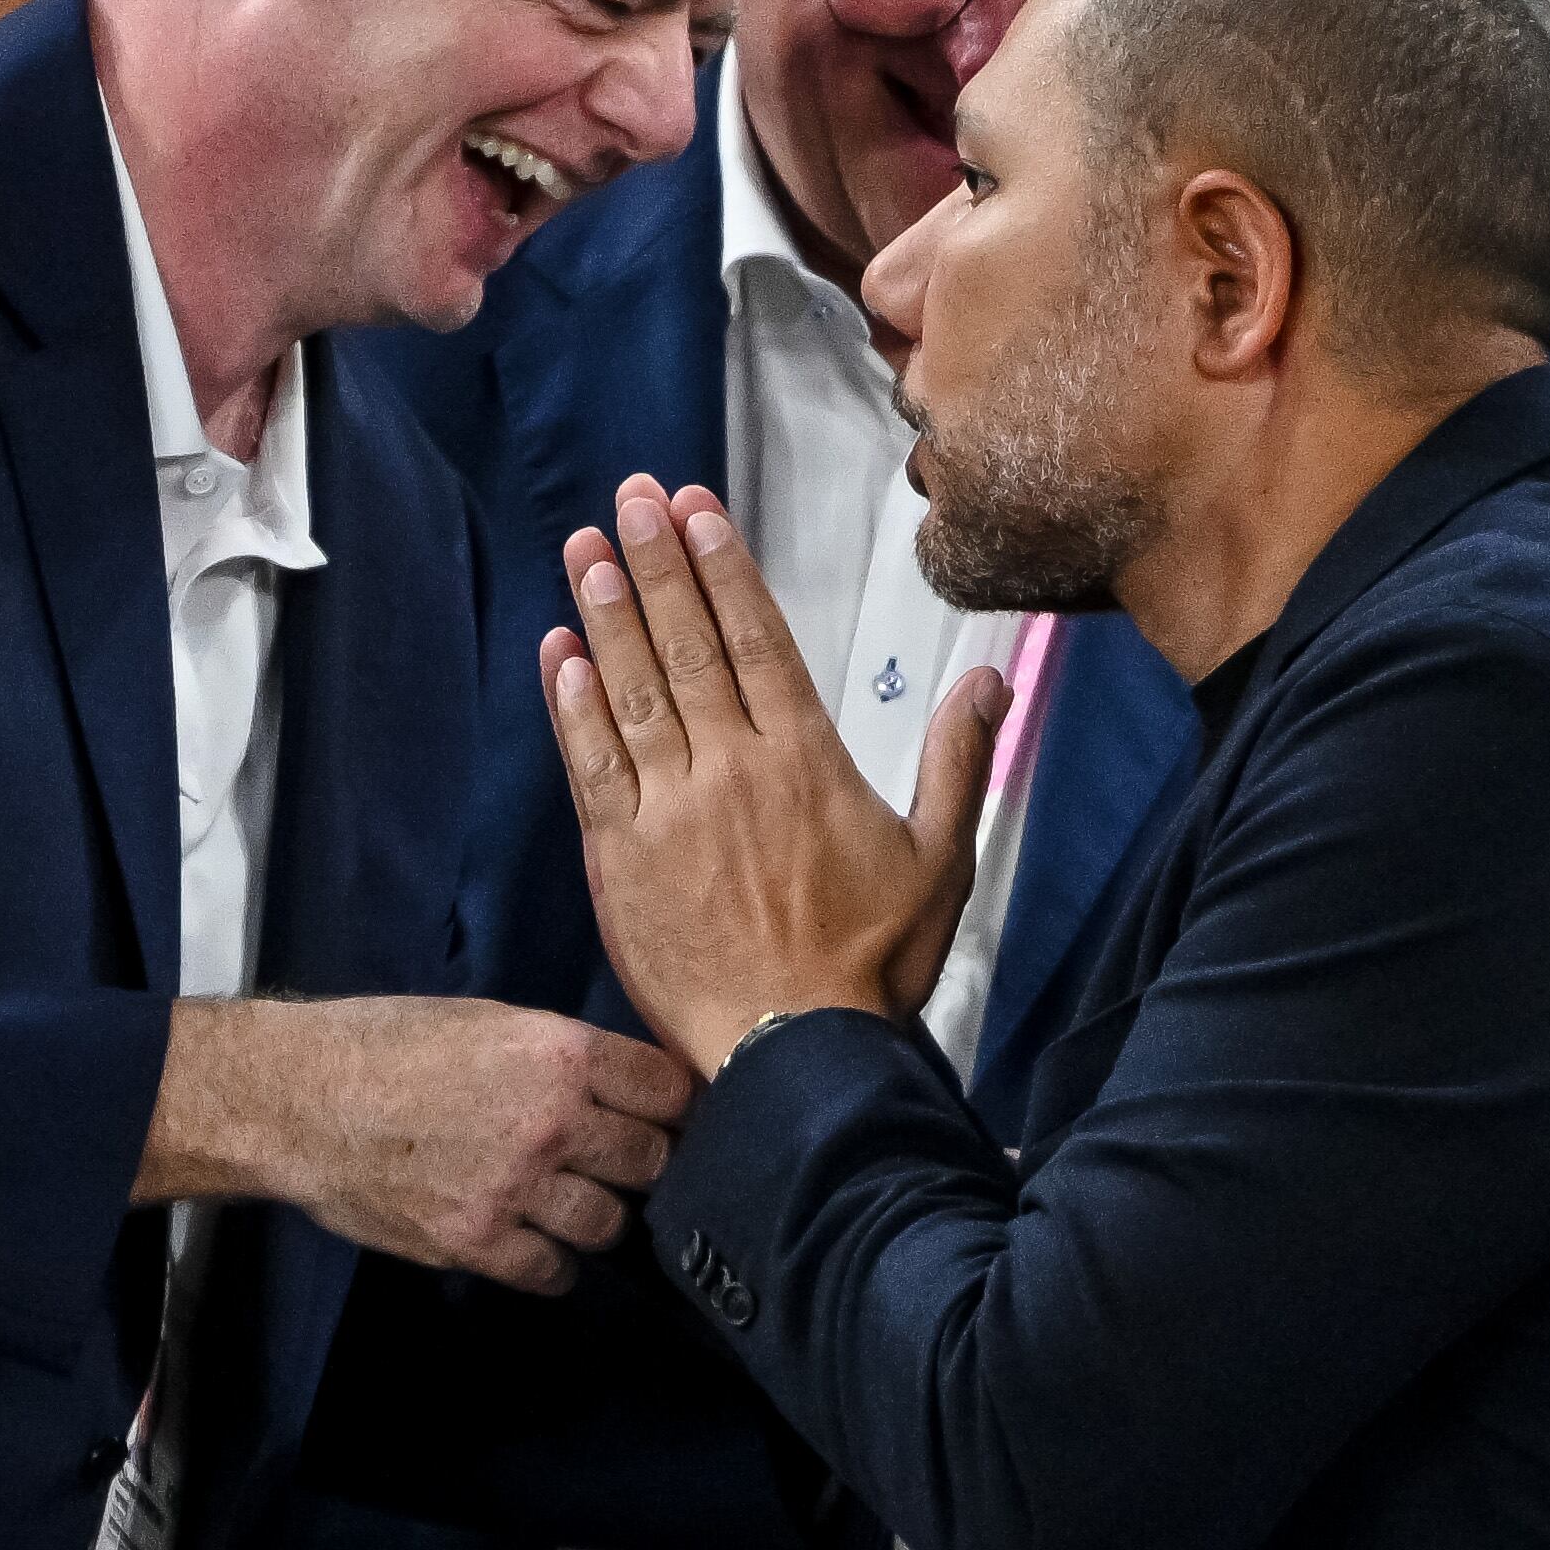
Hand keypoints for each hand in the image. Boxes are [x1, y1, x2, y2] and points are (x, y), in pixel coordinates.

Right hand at [140, 995, 693, 1295]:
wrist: (299, 1100)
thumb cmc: (386, 1042)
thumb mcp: (487, 1021)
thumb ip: (558, 1056)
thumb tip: (619, 1087)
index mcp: (559, 1052)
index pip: (669, 1091)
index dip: (673, 1106)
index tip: (666, 1118)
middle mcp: (551, 1121)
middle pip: (652, 1161)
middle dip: (643, 1162)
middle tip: (621, 1164)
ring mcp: (516, 1187)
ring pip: (610, 1223)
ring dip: (600, 1215)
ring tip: (574, 1203)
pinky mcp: (477, 1242)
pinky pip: (554, 1271)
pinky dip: (554, 1264)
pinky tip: (537, 1243)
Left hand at [541, 473, 1003, 1077]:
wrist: (796, 1054)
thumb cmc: (871, 965)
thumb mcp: (942, 860)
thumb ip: (959, 760)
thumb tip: (992, 679)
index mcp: (806, 759)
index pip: (755, 636)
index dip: (721, 564)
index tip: (694, 507)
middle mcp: (732, 769)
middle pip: (686, 642)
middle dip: (654, 561)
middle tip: (628, 496)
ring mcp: (670, 810)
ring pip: (631, 689)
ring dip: (604, 613)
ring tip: (584, 549)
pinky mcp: (620, 857)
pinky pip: (590, 763)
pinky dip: (570, 704)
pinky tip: (558, 652)